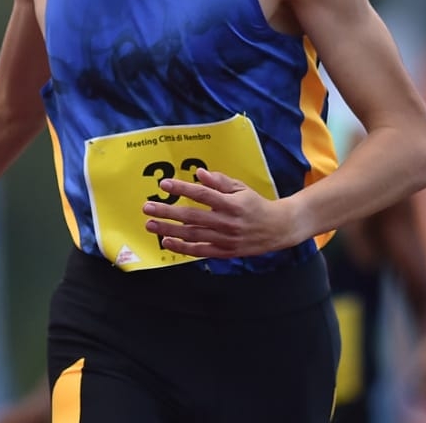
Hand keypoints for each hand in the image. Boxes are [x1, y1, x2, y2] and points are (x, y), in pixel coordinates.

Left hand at [140, 168, 300, 258]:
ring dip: (169, 230)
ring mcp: (225, 239)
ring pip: (192, 235)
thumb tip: (199, 174)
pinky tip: (167, 241)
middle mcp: (227, 222)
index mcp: (232, 204)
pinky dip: (182, 248)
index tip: (165, 184)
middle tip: (147, 207)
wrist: (277, 229)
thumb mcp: (241, 188)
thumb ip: (220, 182)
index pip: (202, 195)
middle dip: (167, 212)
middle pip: (192, 217)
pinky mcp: (224, 252)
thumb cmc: (256, 205)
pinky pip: (200, 251)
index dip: (182, 189)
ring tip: (150, 224)